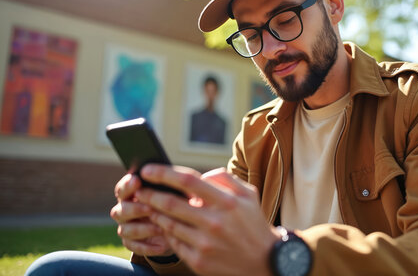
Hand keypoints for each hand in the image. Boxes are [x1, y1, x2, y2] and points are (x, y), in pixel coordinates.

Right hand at [110, 173, 172, 255]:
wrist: (175, 226)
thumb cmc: (172, 203)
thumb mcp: (172, 193)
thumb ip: (167, 187)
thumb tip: (173, 179)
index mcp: (131, 194)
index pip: (122, 189)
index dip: (127, 185)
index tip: (137, 181)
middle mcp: (124, 210)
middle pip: (119, 211)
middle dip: (135, 209)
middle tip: (151, 208)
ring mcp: (126, 227)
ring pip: (124, 230)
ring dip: (143, 229)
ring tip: (161, 228)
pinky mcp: (131, 243)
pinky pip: (133, 247)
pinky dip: (147, 247)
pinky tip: (162, 246)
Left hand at [135, 165, 280, 275]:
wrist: (264, 261)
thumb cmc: (253, 223)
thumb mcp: (248, 194)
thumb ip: (225, 178)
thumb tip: (201, 175)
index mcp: (227, 203)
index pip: (188, 181)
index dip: (164, 173)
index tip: (148, 169)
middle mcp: (214, 223)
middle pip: (171, 203)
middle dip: (150, 194)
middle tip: (139, 189)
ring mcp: (205, 244)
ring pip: (168, 224)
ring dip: (155, 213)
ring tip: (149, 206)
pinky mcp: (198, 261)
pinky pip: (173, 243)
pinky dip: (166, 232)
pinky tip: (165, 225)